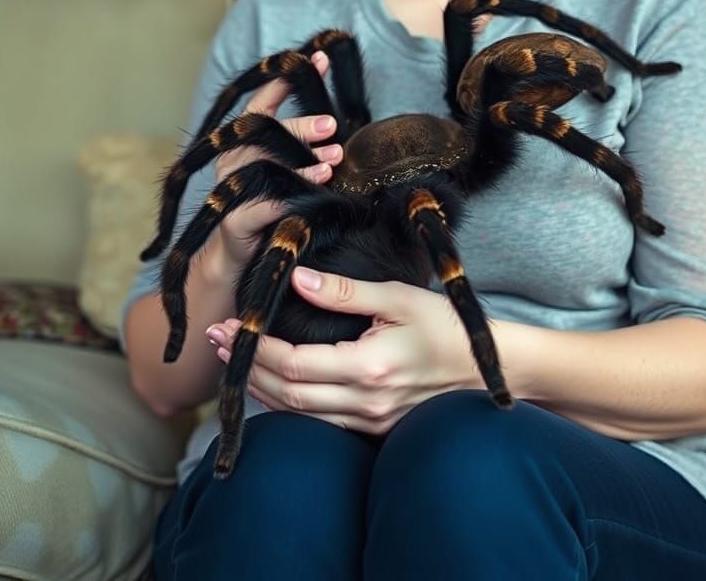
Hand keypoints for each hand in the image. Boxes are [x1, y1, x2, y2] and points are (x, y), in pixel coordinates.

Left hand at [205, 267, 485, 433]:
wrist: (488, 367)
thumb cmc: (446, 326)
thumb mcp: (398, 297)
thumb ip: (344, 291)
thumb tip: (296, 277)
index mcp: (368, 367)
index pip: (291, 363)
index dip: (254, 346)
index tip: (229, 325)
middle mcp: (364, 403)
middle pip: (284, 394)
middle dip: (245, 367)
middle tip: (217, 342)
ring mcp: (369, 422)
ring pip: (296, 414)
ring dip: (260, 387)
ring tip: (234, 359)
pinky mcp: (373, 429)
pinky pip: (318, 422)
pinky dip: (287, 404)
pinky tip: (271, 383)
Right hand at [212, 51, 342, 271]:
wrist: (248, 264)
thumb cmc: (275, 210)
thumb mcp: (290, 172)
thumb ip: (306, 146)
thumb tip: (339, 120)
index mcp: (244, 142)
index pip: (263, 101)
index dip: (287, 79)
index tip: (319, 59)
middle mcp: (231, 159)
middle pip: (264, 131)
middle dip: (301, 125)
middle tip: (333, 124)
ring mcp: (229, 189)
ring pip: (264, 163)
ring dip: (302, 158)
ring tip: (336, 158)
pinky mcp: (235, 220)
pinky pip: (265, 201)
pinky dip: (295, 190)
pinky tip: (321, 184)